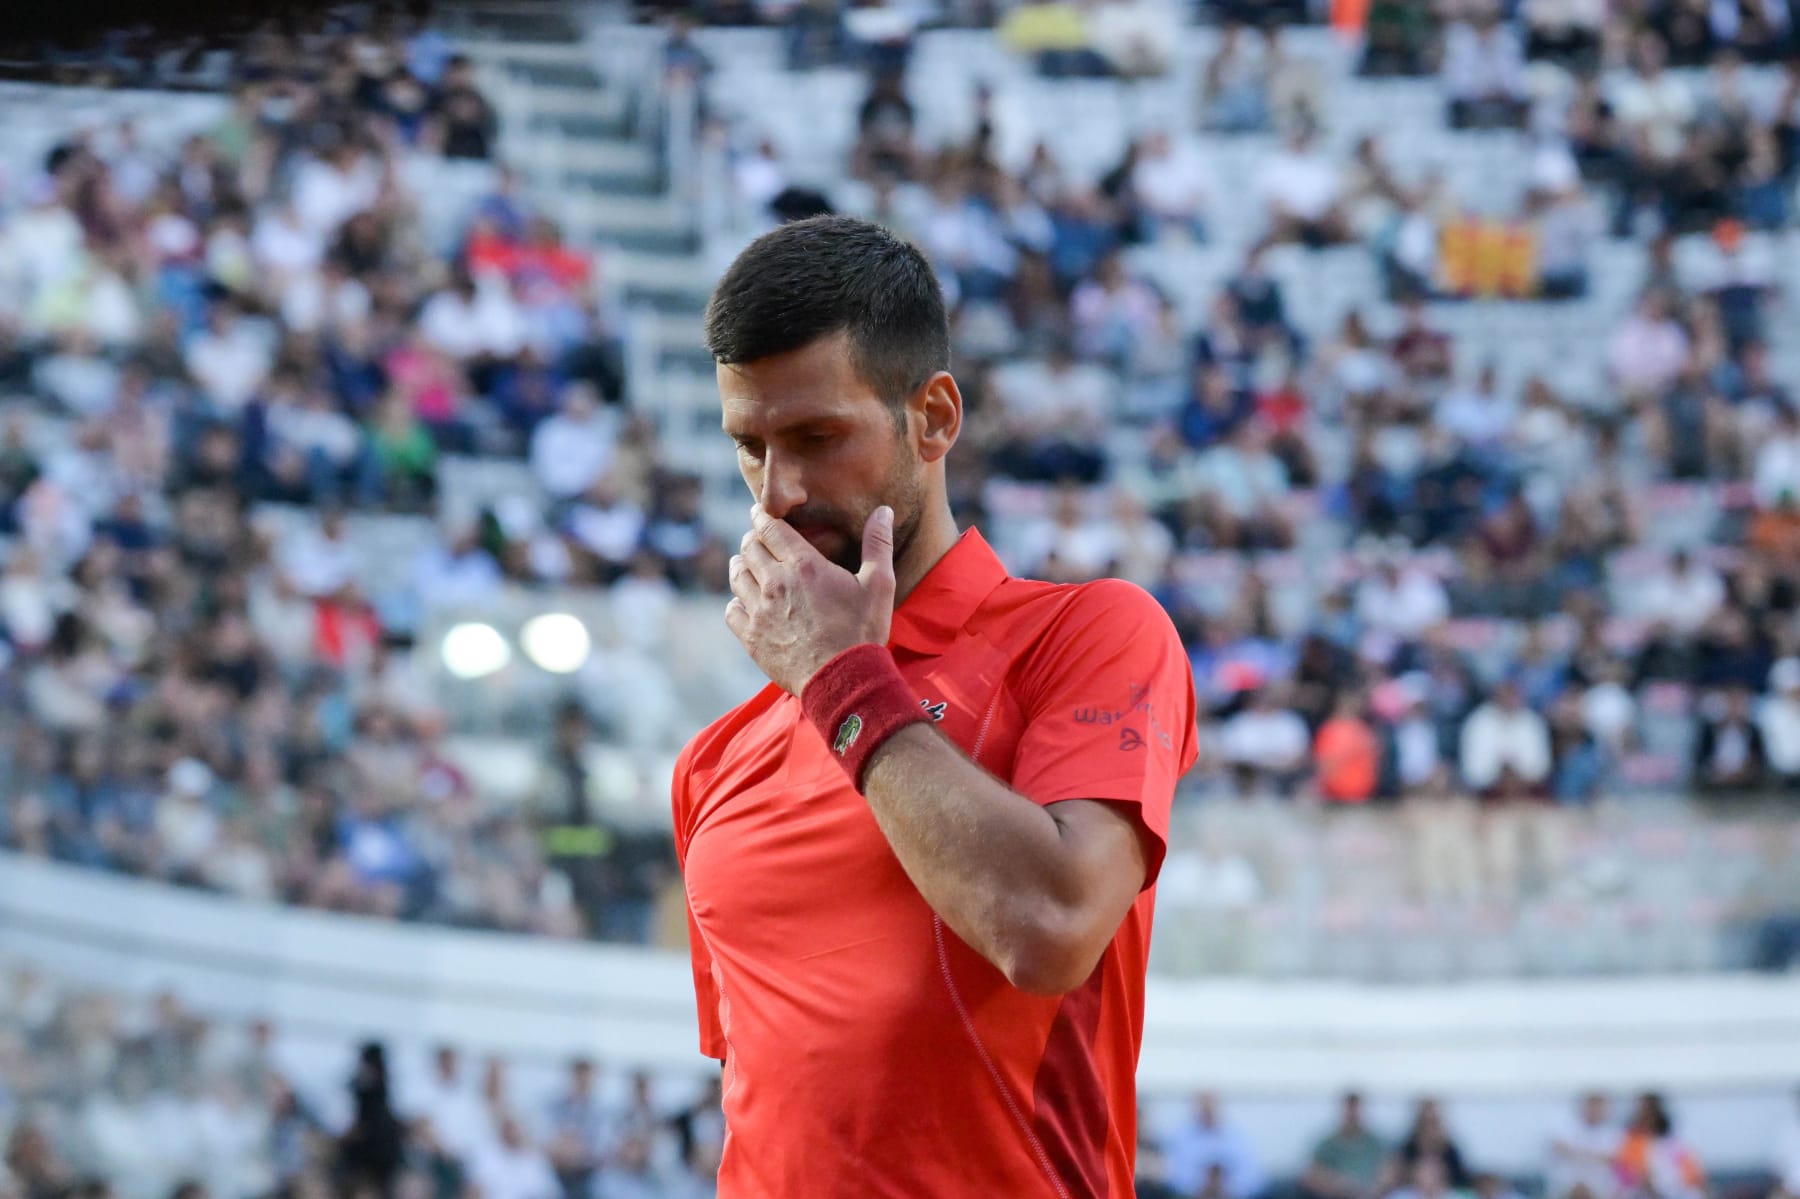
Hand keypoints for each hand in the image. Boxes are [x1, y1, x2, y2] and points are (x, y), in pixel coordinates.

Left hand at [725, 504, 895, 694]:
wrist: (844, 680)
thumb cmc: (862, 631)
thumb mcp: (879, 585)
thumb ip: (877, 544)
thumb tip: (883, 510)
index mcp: (803, 565)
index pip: (769, 528)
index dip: (762, 516)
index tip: (760, 513)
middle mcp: (775, 583)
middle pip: (749, 548)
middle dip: (753, 539)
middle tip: (760, 540)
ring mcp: (759, 611)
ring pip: (737, 575)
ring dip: (742, 566)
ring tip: (749, 565)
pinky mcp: (751, 637)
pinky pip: (731, 610)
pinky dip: (737, 602)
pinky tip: (747, 602)